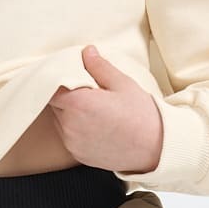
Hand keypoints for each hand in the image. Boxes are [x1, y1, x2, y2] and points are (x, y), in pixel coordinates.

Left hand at [47, 45, 162, 174]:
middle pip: (54, 105)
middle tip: (87, 92)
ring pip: (60, 122)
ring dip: (69, 114)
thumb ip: (99, 67)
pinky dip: (76, 130)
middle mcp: (70, 125)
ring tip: (94, 110)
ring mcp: (72, 143)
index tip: (70, 76)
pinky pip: (68, 137)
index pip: (51, 88)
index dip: (59, 81)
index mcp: (78, 103)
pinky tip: (96, 125)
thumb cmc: (142, 115)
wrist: (156, 149)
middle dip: (66, 96)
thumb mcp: (123, 84)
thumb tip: (87, 52)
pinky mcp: (78, 155)